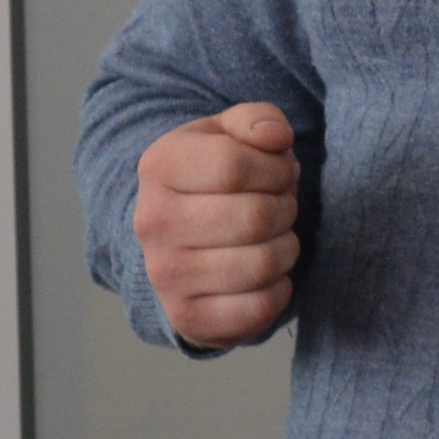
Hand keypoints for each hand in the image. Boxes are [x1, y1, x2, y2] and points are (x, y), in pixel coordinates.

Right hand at [137, 102, 302, 347]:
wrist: (175, 240)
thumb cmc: (212, 179)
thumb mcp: (227, 135)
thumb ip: (256, 121)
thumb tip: (275, 138)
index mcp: (159, 166)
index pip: (235, 166)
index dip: (276, 168)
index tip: (281, 171)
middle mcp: (153, 222)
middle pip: (254, 217)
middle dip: (285, 208)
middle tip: (281, 206)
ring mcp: (165, 275)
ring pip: (260, 264)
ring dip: (286, 248)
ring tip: (275, 237)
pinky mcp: (186, 317)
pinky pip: (258, 308)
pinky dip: (278, 290)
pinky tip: (266, 274)